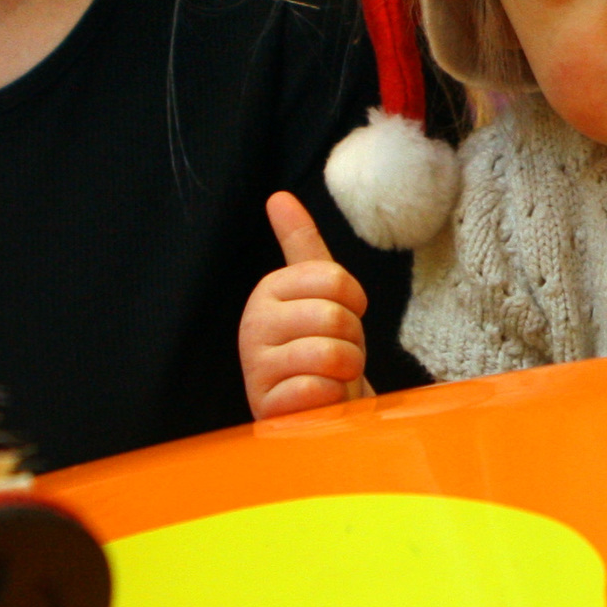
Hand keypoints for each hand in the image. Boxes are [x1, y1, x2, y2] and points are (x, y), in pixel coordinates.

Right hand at [240, 192, 369, 419]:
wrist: (317, 410)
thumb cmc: (322, 348)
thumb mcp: (318, 293)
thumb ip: (300, 244)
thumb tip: (277, 197)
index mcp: (267, 291)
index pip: (335, 280)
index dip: (354, 304)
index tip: (342, 318)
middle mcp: (252, 325)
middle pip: (335, 317)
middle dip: (352, 342)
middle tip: (337, 356)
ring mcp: (256, 367)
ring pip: (331, 354)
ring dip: (346, 373)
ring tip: (330, 378)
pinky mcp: (265, 406)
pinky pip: (319, 390)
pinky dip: (331, 399)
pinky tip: (317, 401)